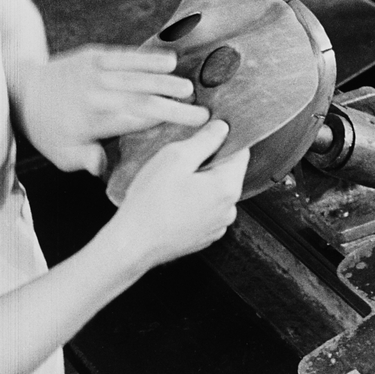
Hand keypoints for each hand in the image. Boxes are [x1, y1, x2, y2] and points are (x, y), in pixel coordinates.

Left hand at [19, 46, 209, 174]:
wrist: (23, 89)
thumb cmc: (47, 128)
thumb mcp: (61, 155)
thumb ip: (85, 160)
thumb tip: (103, 167)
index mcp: (93, 120)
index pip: (137, 120)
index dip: (167, 122)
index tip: (192, 127)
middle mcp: (98, 94)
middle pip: (144, 99)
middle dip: (175, 105)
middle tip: (203, 111)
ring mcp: (97, 72)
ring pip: (138, 76)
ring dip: (166, 81)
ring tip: (190, 88)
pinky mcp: (95, 55)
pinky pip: (126, 56)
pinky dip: (148, 58)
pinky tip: (170, 61)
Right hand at [113, 120, 249, 267]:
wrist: (133, 244)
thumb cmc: (151, 202)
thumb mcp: (176, 157)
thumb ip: (204, 140)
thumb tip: (222, 128)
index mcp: (228, 187)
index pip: (241, 152)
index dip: (223, 139)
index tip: (202, 136)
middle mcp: (229, 209)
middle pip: (227, 172)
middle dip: (207, 162)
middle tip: (178, 162)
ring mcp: (217, 226)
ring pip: (215, 192)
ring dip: (199, 183)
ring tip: (170, 184)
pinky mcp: (204, 237)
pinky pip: (205, 210)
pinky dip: (193, 202)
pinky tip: (171, 202)